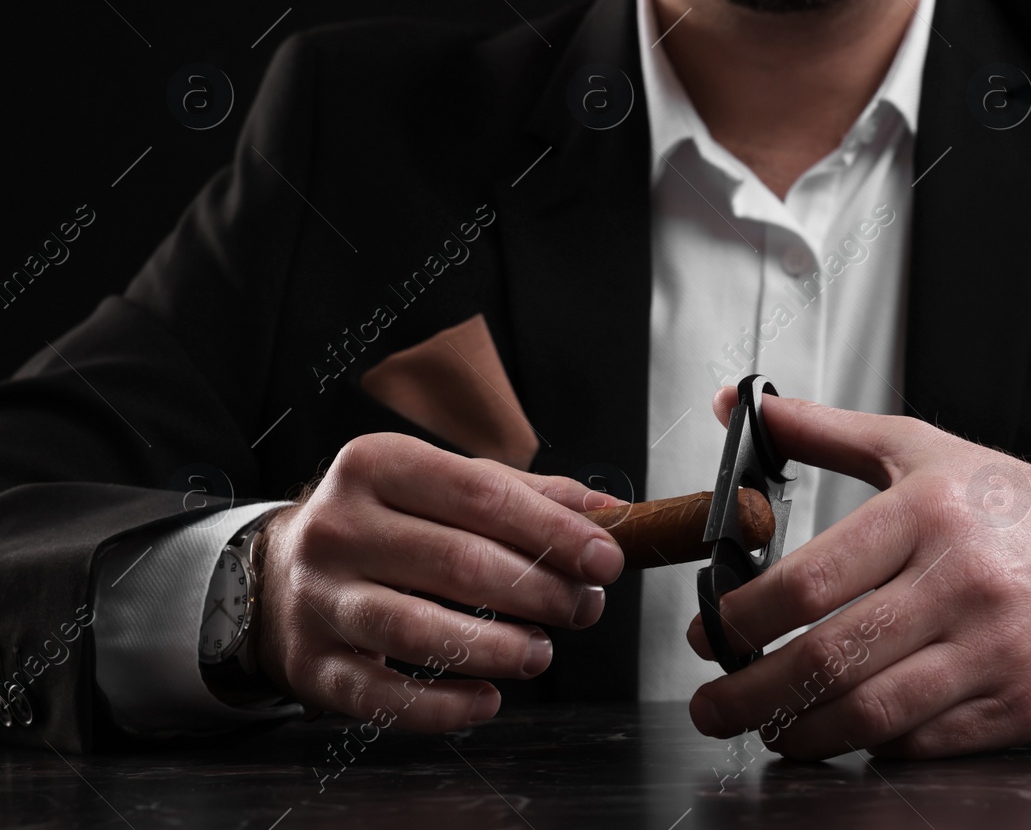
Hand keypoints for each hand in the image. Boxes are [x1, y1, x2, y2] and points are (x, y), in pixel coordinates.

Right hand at [255, 432, 625, 730]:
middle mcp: (338, 526)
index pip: (480, 493)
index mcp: (378, 465)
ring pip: (419, 631)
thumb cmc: (389, 522)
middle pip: (457, 563)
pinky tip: (488, 699)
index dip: (552, 529)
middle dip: (538, 590)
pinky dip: (444, 706)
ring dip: (497, 649)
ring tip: (542, 652)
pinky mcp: (313, 663)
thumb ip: (528, 495)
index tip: (607, 557)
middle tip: (585, 607)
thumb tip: (609, 513)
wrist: (281, 570)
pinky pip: (383, 697)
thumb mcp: (445, 485)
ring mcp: (320, 597)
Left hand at [685, 391, 1030, 758]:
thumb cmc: (1017, 507)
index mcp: (928, 513)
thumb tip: (745, 407)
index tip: (712, 630)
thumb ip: (824, 431)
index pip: (809, 581)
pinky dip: (871, 745)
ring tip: (765, 728)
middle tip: (713, 703)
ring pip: (870, 713)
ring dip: (799, 733)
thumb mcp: (920, 448)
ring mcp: (994, 651)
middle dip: (750, 693)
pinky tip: (841, 732)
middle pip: (828, 657)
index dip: (742, 617)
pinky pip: (922, 743)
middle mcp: (961, 581)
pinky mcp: (1018, 707)